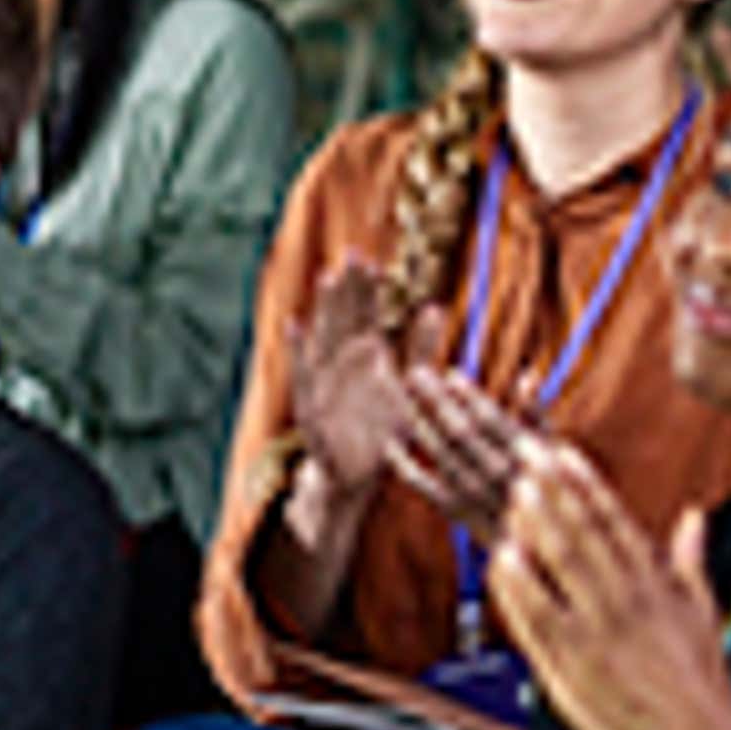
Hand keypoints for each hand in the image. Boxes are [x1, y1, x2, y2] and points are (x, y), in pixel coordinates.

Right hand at [283, 257, 420, 497]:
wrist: (357, 475)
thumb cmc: (384, 431)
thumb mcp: (410, 387)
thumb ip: (421, 347)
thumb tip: (435, 306)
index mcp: (368, 354)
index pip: (367, 313)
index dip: (368, 288)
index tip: (373, 260)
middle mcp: (345, 361)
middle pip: (346, 317)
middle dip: (349, 287)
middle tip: (352, 254)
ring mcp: (326, 380)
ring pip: (326, 337)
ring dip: (326, 310)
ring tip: (328, 278)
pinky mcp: (312, 403)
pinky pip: (304, 373)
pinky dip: (298, 350)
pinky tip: (294, 325)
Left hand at [387, 360, 538, 539]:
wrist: (542, 553)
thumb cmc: (552, 493)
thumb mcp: (557, 454)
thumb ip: (538, 415)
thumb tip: (526, 375)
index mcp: (525, 457)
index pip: (490, 419)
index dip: (468, 395)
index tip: (450, 375)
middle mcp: (499, 476)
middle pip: (460, 431)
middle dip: (436, 400)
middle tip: (416, 374)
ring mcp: (476, 496)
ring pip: (440, 454)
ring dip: (419, 423)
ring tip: (404, 398)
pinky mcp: (457, 514)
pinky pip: (425, 487)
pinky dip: (405, 466)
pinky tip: (391, 444)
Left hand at [489, 449, 730, 729]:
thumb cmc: (702, 675)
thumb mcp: (703, 608)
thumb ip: (691, 557)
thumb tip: (693, 514)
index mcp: (655, 581)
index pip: (615, 520)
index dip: (586, 483)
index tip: (562, 452)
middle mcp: (627, 597)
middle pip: (585, 531)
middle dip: (555, 489)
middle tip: (527, 453)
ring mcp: (601, 629)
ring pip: (564, 566)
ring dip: (538, 525)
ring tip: (515, 490)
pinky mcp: (579, 663)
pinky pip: (542, 618)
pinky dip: (522, 587)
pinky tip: (503, 557)